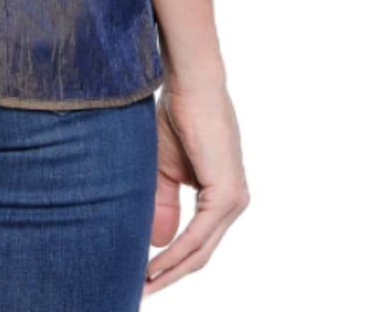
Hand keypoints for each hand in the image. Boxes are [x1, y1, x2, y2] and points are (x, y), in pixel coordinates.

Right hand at [142, 80, 249, 294]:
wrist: (190, 86)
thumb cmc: (177, 117)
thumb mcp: (163, 169)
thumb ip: (162, 205)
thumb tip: (157, 244)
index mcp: (221, 196)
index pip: (196, 241)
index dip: (170, 263)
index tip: (142, 276)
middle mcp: (233, 202)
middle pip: (200, 253)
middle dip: (169, 275)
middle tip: (142, 291)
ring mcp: (234, 200)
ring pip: (200, 250)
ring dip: (170, 270)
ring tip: (144, 284)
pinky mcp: (227, 194)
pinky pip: (199, 235)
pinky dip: (176, 253)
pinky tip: (155, 264)